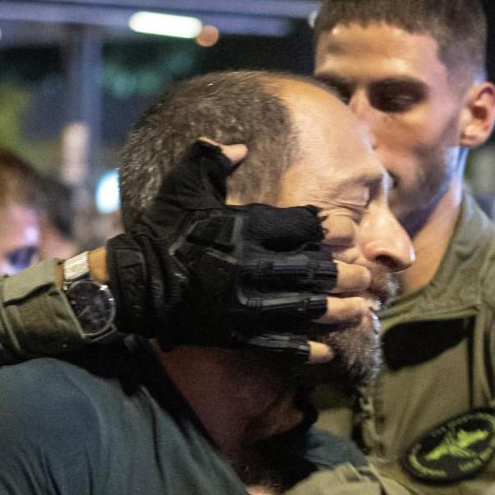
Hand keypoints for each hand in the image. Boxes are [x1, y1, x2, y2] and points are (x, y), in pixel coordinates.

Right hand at [102, 140, 371, 363]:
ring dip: (338, 310)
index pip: (305, 225)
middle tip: (361, 275)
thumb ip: (211, 159)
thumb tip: (241, 145)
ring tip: (359, 310)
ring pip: (307, 307)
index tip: (346, 230)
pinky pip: (280, 344)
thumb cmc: (161, 232)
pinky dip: (308, 349)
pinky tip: (328, 350)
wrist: (132, 284)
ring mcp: (244, 304)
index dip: (332, 226)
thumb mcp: (183, 186)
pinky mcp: (236, 334)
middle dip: (345, 272)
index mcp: (243, 227)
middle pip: (315, 269)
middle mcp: (250, 266)